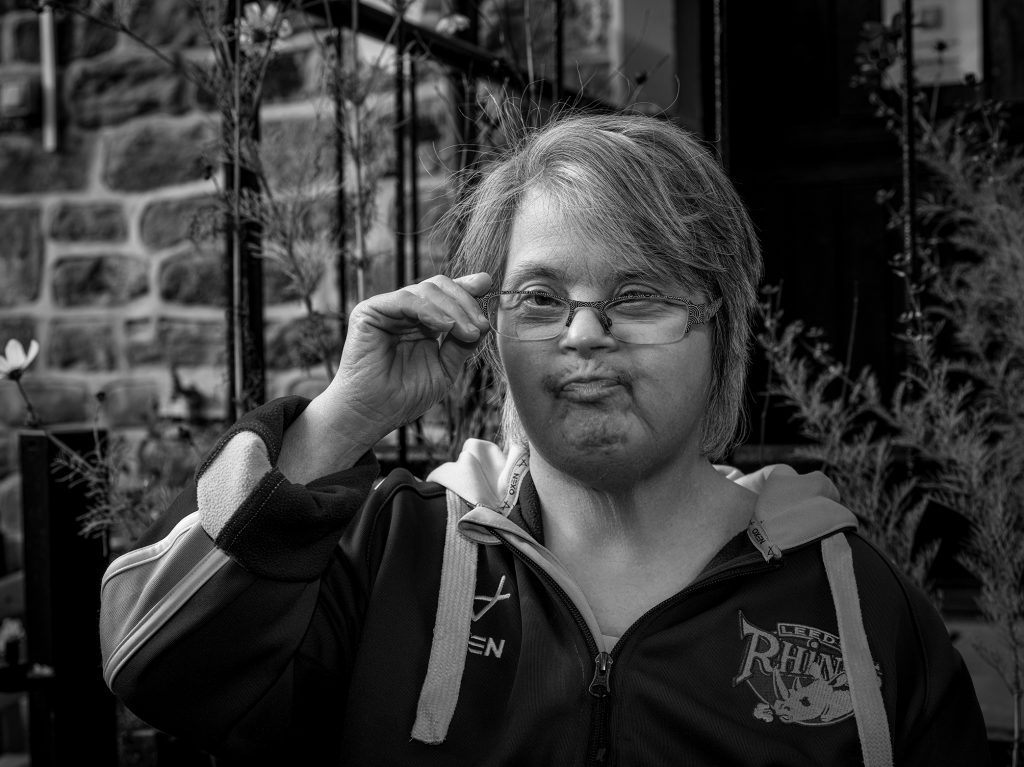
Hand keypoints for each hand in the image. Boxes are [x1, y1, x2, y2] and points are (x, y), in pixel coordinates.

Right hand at [319, 273, 492, 445]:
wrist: (373, 414)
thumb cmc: (404, 397)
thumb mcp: (445, 368)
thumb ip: (462, 344)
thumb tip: (484, 322)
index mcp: (420, 321)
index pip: (445, 295)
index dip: (466, 289)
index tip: (488, 287)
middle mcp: (403, 311)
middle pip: (439, 287)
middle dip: (465, 302)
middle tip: (481, 326)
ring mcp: (386, 309)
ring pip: (426, 291)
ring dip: (454, 310)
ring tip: (468, 333)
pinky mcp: (370, 311)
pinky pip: (406, 300)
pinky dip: (430, 311)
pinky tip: (446, 327)